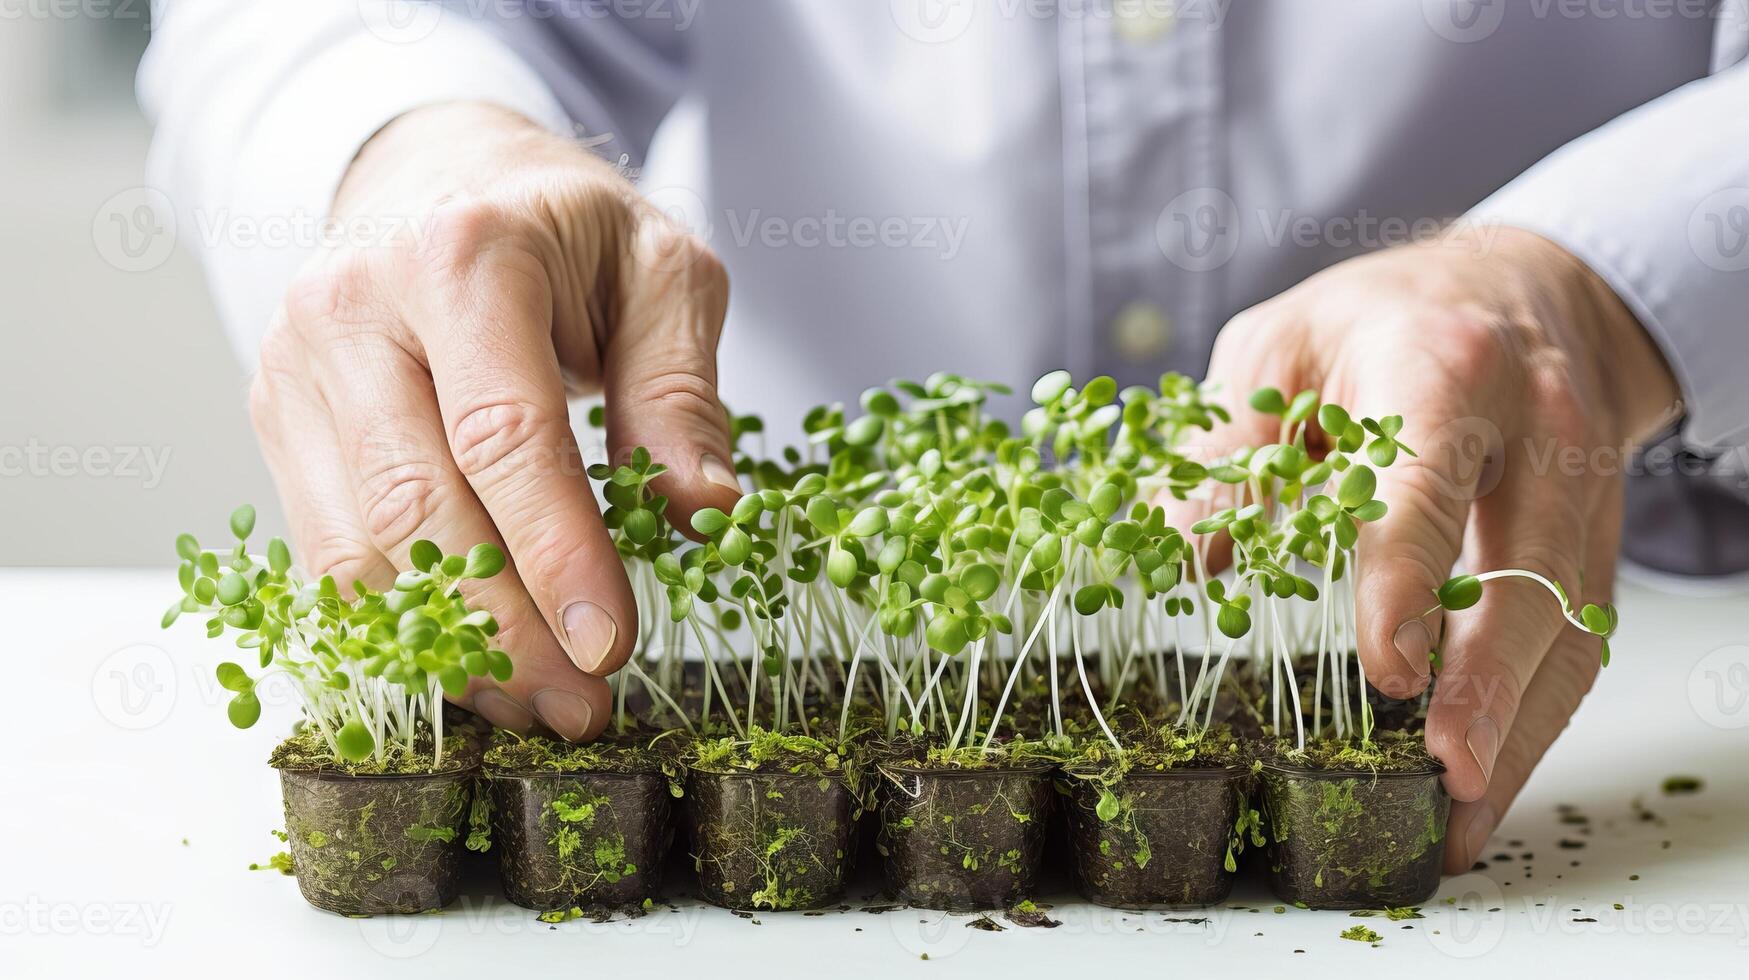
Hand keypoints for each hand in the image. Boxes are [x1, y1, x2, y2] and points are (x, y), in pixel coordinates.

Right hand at [248, 102, 740, 739]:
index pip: (505, 436)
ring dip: (447, 648)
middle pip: (417, 508)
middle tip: (582, 704)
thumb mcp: (661, 271)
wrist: (436, 173)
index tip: (611, 648)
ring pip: (355, 548)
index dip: (557, 555)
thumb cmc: (562, 228)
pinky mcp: (278, 418)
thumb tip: (704, 515)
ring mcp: (298, 367)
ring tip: (537, 701)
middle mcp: (354, 308)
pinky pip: (324, 552)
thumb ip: (682, 388)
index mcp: (462, 257)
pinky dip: (395, 626)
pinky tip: (470, 663)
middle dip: (504, 629)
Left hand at [1160, 227, 1678, 870]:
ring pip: (1570, 621)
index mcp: (1440, 367)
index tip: (1389, 667)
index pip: (1429, 487)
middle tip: (1448, 768)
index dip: (1410, 579)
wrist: (1518, 289)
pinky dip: (1534, 714)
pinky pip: (1577, 636)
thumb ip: (1229, 441)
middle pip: (1529, 570)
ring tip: (1466, 811)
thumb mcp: (1277, 343)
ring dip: (1522, 724)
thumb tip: (1181, 549)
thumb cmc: (1379, 319)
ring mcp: (1580, 486)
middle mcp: (1532, 429)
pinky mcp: (1593, 535)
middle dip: (1492, 681)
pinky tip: (1488, 773)